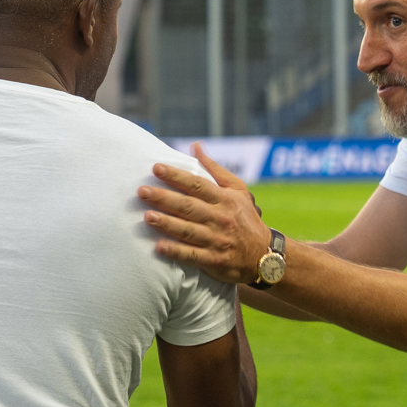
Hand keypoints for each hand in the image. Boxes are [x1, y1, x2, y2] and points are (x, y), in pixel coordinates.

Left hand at [138, 145, 273, 284]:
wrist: (264, 255)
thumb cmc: (246, 218)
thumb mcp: (238, 190)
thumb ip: (214, 169)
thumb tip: (195, 146)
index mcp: (224, 199)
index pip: (197, 184)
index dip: (176, 176)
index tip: (156, 168)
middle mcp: (220, 218)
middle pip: (188, 206)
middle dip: (164, 198)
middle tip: (142, 191)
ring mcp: (217, 240)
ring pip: (188, 230)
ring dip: (167, 224)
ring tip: (147, 217)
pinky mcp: (214, 260)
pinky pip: (193, 256)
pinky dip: (176, 252)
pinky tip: (159, 248)